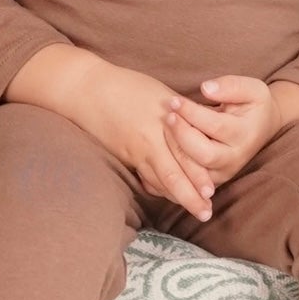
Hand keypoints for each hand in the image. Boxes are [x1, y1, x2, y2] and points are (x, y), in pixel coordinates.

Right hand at [67, 60, 219, 223]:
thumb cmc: (125, 86)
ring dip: (178, 197)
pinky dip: (158, 188)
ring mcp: (135, 150)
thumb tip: (202, 131)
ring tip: (195, 211)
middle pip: (173, 174)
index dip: (199, 175)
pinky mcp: (124, 155)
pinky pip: (145, 176)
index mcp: (164, 120)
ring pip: (159, 180)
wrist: (86, 89)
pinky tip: (169, 196)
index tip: (212, 193)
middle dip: (191, 196)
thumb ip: (181, 116)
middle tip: (206, 213)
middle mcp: (151, 139)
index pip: (186, 153)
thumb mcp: (160, 94)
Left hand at [165, 75, 298, 186]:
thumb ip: (231, 86)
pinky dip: (173, 161)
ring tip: (166, 124)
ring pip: (193, 171)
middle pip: (204, 155)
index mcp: (246, 135)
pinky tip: (164, 141)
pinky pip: (187, 177)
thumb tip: (206, 89)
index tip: (174, 100)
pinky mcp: (210, 180)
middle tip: (168, 115)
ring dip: (174, 148)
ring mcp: (223, 172)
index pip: (216, 126)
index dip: (192, 113)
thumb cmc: (252, 104)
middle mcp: (236, 158)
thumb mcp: (251, 88)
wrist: (260, 127)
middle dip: (182, 135)